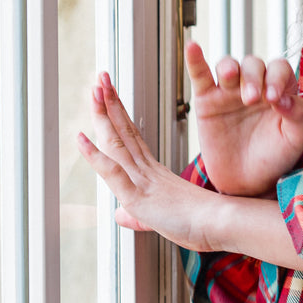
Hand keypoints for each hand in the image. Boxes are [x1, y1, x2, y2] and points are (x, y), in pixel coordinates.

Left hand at [78, 74, 220, 250]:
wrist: (222, 224)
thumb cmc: (201, 223)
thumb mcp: (162, 219)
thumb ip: (137, 216)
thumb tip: (120, 216)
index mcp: (154, 172)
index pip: (131, 137)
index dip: (118, 114)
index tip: (109, 93)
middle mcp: (147, 170)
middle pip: (123, 131)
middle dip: (109, 103)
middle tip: (101, 78)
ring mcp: (142, 180)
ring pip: (117, 143)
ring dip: (102, 116)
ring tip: (94, 91)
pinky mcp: (138, 196)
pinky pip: (114, 172)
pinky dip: (95, 156)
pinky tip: (81, 139)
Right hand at [185, 41, 302, 195]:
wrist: (247, 182)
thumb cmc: (275, 157)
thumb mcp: (295, 139)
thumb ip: (298, 116)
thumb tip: (285, 99)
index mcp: (280, 90)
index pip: (279, 69)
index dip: (277, 78)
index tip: (274, 98)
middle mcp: (256, 85)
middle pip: (253, 64)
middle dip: (253, 77)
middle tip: (251, 99)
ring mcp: (230, 91)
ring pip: (228, 65)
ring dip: (230, 68)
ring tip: (230, 77)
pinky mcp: (207, 99)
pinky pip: (200, 74)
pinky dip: (195, 59)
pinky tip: (192, 47)